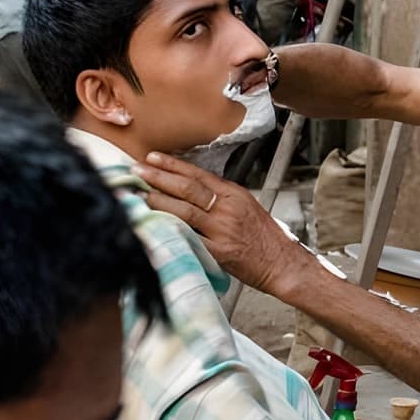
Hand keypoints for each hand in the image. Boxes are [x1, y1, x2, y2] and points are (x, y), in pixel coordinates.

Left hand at [134, 152, 317, 293]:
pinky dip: (170, 231)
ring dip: (158, 201)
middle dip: (159, 177)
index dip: (173, 165)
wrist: (283, 262)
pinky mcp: (219, 252)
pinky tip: (154, 225)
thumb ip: (221, 197)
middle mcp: (227, 208)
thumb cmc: (265, 237)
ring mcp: (222, 230)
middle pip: (187, 188)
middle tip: (136, 170)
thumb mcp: (246, 207)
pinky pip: (189, 239)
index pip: (198, 174)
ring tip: (138, 195)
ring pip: (184, 211)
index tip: (152, 157)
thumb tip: (191, 189)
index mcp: (234, 194)